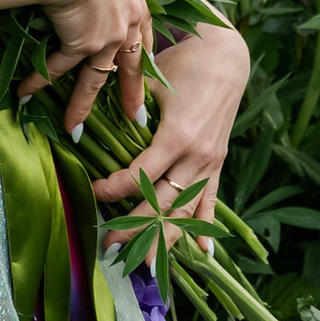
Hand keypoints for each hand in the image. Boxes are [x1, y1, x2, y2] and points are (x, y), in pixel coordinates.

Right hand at [17, 0, 154, 138]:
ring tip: (73, 130)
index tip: (146, 71)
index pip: (143, 30)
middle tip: (132, 117)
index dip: (143, 52)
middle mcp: (128, 19)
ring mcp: (107, 36)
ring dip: (80, 105)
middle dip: (131, 92)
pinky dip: (39, 82)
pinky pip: (58, 69)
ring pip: (95, 79)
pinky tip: (25, 96)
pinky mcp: (83, 45)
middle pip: (132, 64)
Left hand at [91, 21, 250, 239]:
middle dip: (135, 229)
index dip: (113, 189)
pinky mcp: (219, 164)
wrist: (227, 56)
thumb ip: (127, 108)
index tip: (92, 192)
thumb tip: (92, 129)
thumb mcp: (152, 81)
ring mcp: (210, 163)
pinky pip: (212, 201)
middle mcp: (197, 157)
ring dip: (164, 239)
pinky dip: (206, 227)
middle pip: (162, 204)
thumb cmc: (184, 62)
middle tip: (109, 248)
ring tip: (145, 265)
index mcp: (177, 136)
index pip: (140, 176)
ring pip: (186, 211)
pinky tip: (203, 253)